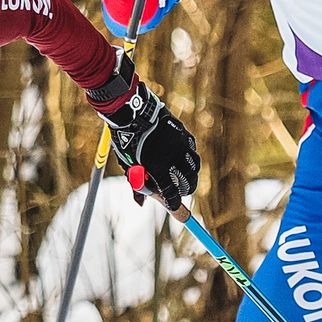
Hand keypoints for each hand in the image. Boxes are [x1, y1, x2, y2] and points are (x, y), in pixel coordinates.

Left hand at [99, 77, 201, 211]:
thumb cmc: (126, 141)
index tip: (176, 210)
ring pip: (194, 165)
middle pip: (188, 180)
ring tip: (188, 178)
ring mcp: (180, 143)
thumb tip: (141, 204)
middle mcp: (172, 156)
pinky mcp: (183, 132)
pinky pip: (192, 149)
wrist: (131, 111)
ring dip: (192, 174)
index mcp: (157, 167)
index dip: (174, 204)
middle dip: (187, 189)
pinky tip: (185, 160)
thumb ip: (136, 185)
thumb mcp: (128, 164)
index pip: (170, 193)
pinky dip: (190, 157)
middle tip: (184, 193)